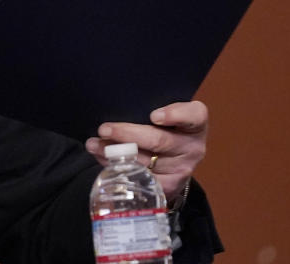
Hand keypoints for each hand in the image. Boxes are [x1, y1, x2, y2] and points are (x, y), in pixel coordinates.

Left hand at [85, 100, 207, 203]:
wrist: (174, 161)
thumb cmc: (165, 128)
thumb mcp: (166, 115)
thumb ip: (148, 108)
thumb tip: (117, 102)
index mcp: (195, 124)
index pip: (194, 116)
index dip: (175, 115)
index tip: (154, 115)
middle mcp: (193, 147)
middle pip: (158, 140)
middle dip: (127, 134)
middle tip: (104, 129)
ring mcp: (182, 170)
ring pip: (144, 161)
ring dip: (114, 152)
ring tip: (94, 144)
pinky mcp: (169, 187)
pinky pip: (139, 179)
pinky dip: (117, 168)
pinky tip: (103, 159)